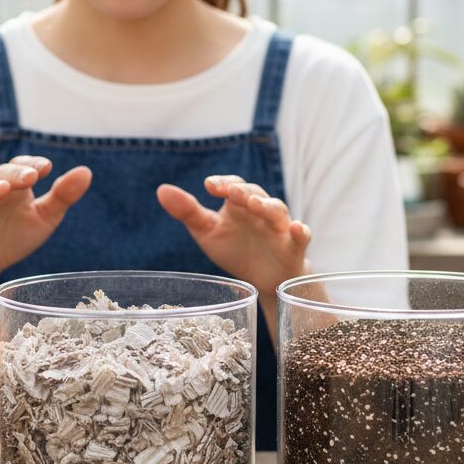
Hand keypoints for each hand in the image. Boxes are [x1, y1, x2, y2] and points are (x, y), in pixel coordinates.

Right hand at [0, 156, 91, 294]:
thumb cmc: (15, 236)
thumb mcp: (44, 218)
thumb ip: (62, 196)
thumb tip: (86, 171)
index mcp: (14, 187)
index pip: (21, 166)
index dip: (32, 164)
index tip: (46, 167)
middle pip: (1, 175)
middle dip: (16, 174)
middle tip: (31, 175)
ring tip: (3, 189)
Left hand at [156, 175, 311, 296]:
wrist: (263, 279)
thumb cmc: (235, 249)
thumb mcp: (207, 232)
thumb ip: (187, 211)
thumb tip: (161, 189)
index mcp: (238, 206)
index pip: (232, 186)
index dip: (223, 184)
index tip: (210, 186)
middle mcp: (259, 211)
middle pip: (255, 194)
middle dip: (243, 192)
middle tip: (232, 193)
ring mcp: (278, 228)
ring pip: (277, 211)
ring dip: (267, 206)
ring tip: (254, 205)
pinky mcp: (294, 247)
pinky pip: (302, 236)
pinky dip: (301, 231)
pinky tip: (297, 229)